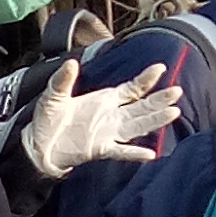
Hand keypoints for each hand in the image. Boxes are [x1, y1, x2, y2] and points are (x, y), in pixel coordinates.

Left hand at [21, 57, 181, 179]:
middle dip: (159, 99)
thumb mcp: (54, 95)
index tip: (161, 68)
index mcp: (105, 99)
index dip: (146, 79)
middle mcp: (112, 115)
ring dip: (156, 120)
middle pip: (142, 106)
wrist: (39, 144)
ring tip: (174, 112)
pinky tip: (150, 153)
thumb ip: (63, 80)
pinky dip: (135, 153)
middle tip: (176, 92)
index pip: (132, 88)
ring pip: (139, 126)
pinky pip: (122, 151)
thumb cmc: (48, 119)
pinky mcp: (102, 149)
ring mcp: (109, 133)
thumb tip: (71, 62)